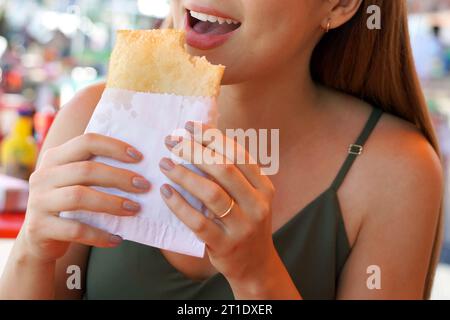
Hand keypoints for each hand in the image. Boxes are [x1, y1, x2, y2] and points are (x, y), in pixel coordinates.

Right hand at [19, 133, 150, 262]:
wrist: (38, 240)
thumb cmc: (69, 205)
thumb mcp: (76, 182)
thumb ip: (97, 169)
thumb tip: (141, 165)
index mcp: (55, 158)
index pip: (86, 142)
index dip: (114, 147)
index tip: (139, 157)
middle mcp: (43, 176)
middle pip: (86, 170)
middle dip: (120, 177)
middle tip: (144, 186)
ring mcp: (38, 201)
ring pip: (79, 197)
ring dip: (112, 203)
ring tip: (135, 209)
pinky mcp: (39, 228)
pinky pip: (75, 230)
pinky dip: (99, 235)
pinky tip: (118, 239)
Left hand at [159, 121, 281, 291]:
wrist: (255, 265)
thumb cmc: (246, 223)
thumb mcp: (250, 197)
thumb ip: (233, 174)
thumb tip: (200, 142)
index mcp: (264, 187)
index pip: (238, 154)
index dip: (213, 137)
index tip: (190, 126)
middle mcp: (258, 204)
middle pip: (224, 169)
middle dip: (195, 151)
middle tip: (172, 142)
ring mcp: (243, 226)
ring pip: (211, 193)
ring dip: (184, 175)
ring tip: (165, 164)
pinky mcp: (225, 245)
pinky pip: (198, 222)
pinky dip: (179, 205)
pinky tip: (166, 192)